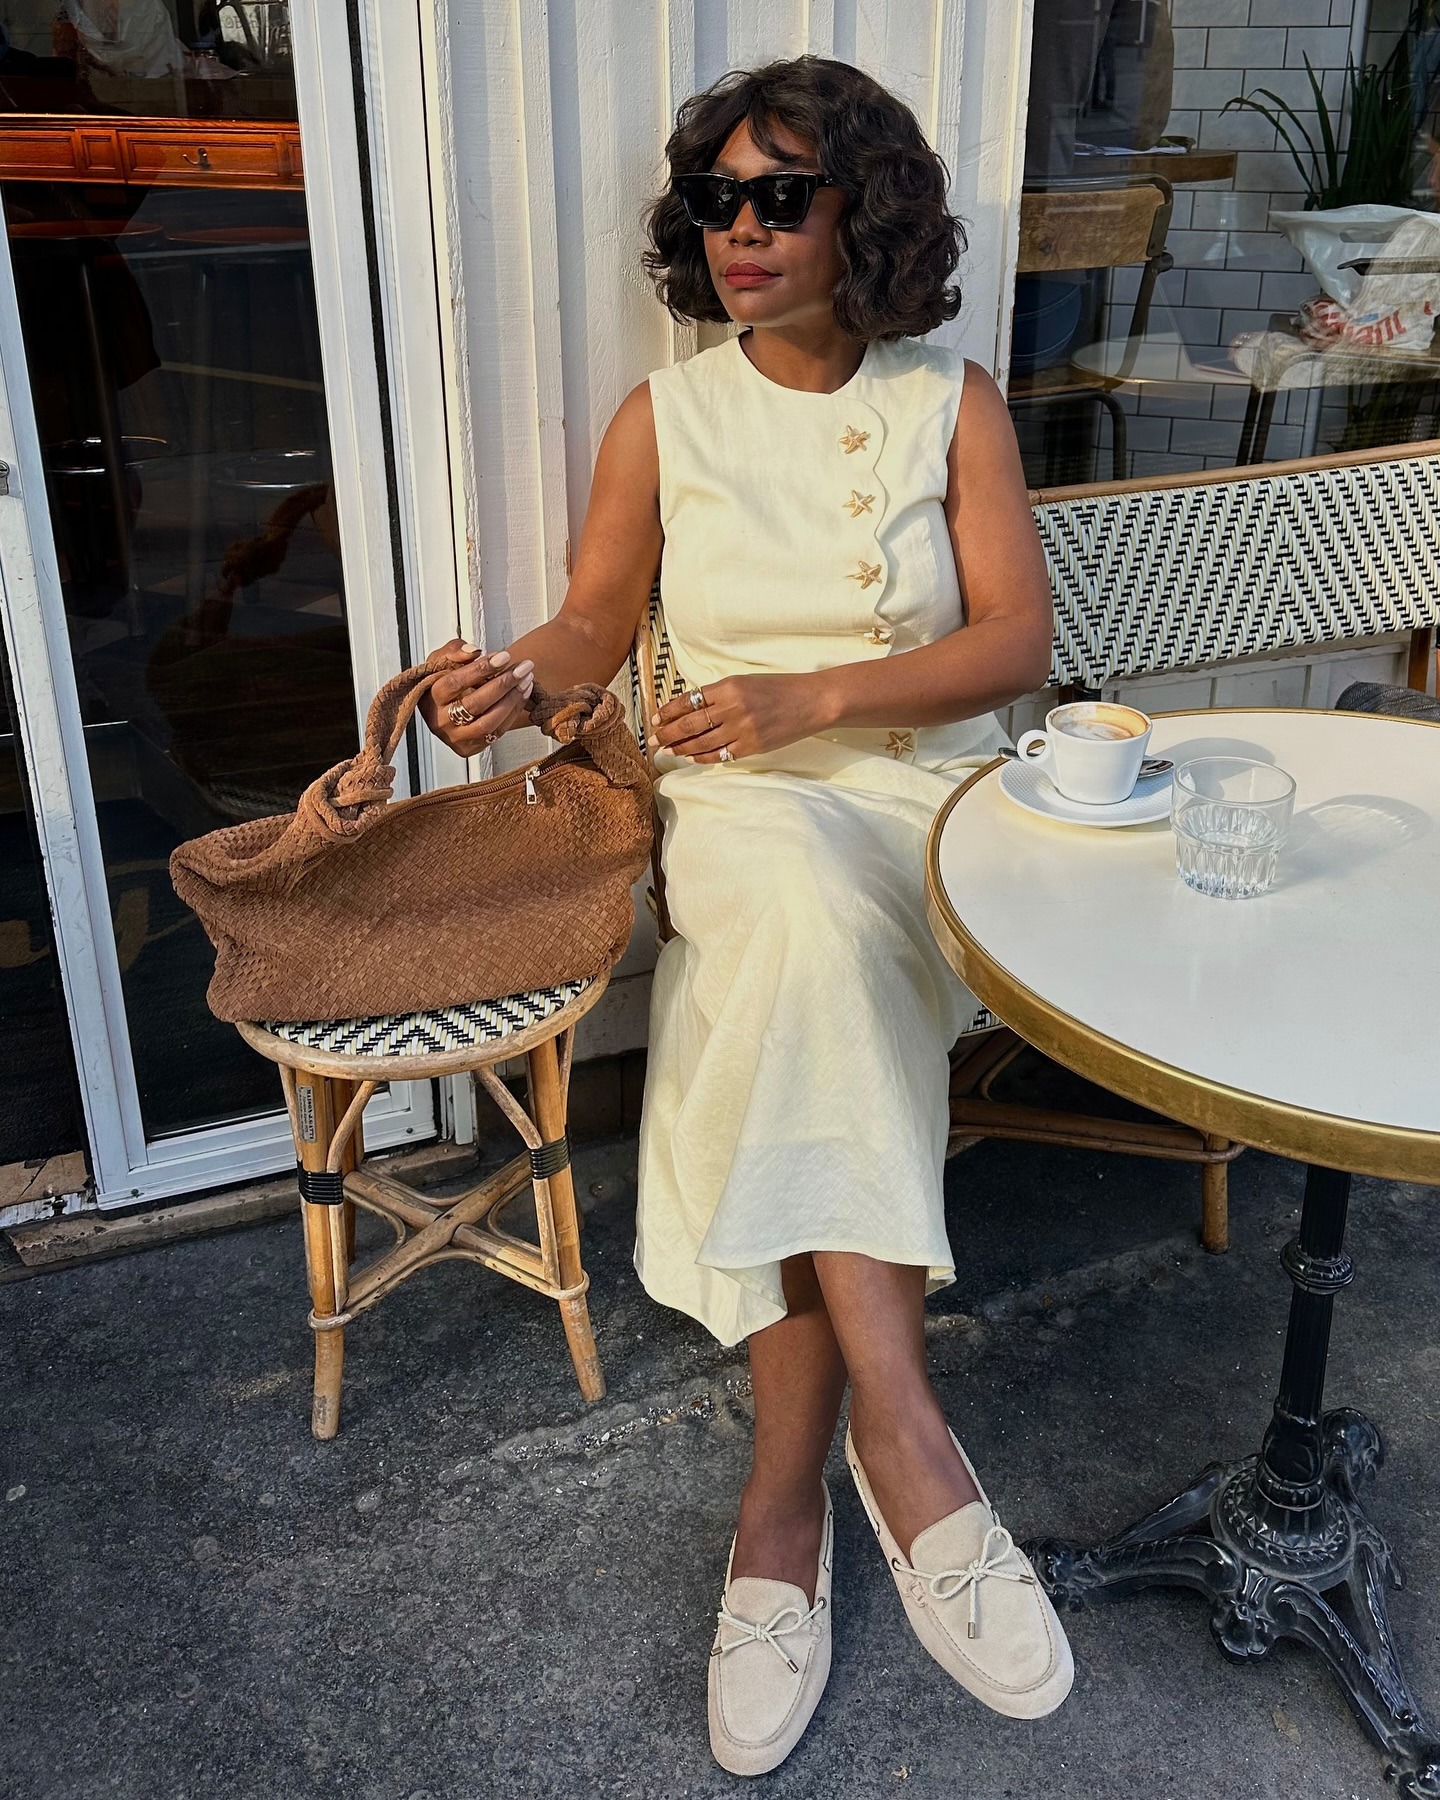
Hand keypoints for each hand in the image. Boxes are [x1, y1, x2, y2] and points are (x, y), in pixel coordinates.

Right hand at [419, 640, 534, 755]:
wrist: (442, 708)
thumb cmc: (442, 681)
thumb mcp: (441, 660)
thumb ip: (455, 650)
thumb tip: (473, 651)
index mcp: (430, 697)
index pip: (455, 682)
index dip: (481, 669)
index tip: (503, 657)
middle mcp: (441, 720)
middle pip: (475, 704)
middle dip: (502, 684)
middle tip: (522, 668)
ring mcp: (456, 737)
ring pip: (488, 722)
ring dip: (512, 700)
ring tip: (527, 680)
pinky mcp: (470, 747)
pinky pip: (497, 732)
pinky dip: (514, 712)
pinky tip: (523, 694)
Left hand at [649, 673, 828, 763]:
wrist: (811, 701)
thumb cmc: (779, 688)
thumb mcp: (746, 682)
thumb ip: (720, 694)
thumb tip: (691, 707)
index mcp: (729, 687)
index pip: (689, 700)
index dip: (669, 711)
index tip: (656, 717)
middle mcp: (732, 708)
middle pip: (690, 723)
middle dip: (668, 732)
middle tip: (653, 739)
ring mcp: (742, 729)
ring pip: (701, 742)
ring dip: (680, 747)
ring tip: (667, 750)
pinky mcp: (752, 746)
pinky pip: (720, 755)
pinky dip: (702, 757)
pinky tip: (691, 757)